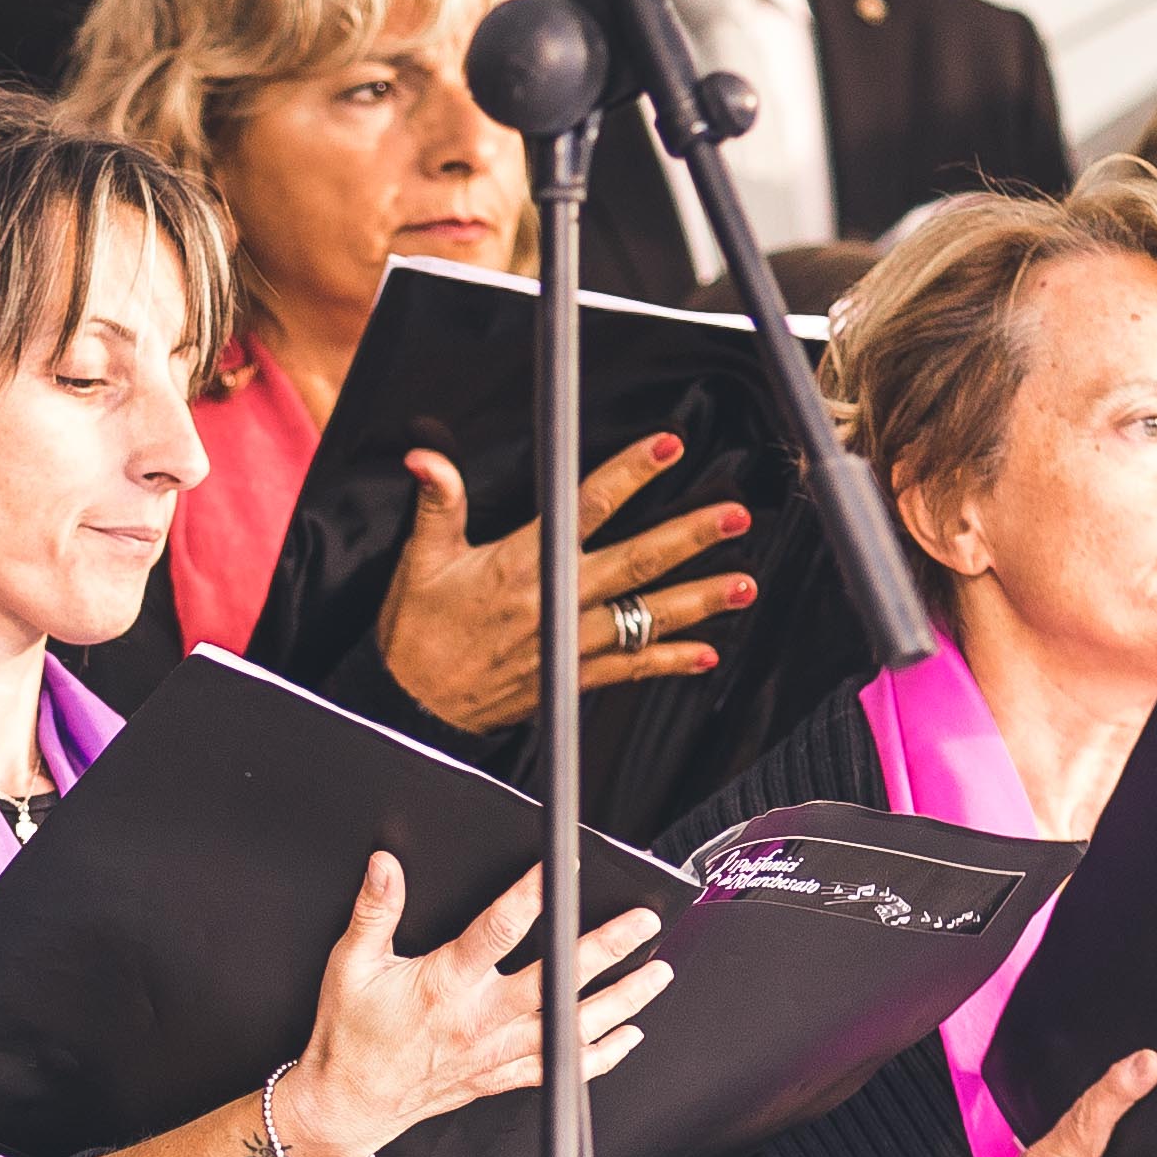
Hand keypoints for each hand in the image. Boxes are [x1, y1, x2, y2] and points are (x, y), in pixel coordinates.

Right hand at [267, 859, 673, 1156]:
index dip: (531, 896)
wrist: (349, 1104)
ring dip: (621, 1002)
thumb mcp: (352, 964)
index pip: (496, 931)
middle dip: (605, 949)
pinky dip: (601, 1056)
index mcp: (445, 985)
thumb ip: (374, 912)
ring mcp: (498, 1052)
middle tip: (642, 924)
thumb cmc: (352, 1036)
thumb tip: (385, 866)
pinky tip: (629, 1037)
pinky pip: (562, 1071)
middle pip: (556, 981)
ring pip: (572, 1027)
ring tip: (658, 975)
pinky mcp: (503, 1077)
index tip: (560, 867)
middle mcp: (481, 1020)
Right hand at [375, 433, 757, 732]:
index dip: (629, 474)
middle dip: (689, 536)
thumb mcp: (421, 561)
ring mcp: (570, 644)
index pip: (585, 507)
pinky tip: (707, 653)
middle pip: (636, 562)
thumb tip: (426, 457)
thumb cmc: (417, 632)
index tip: (666, 447)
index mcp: (522, 564)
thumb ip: (437, 504)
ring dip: (699, 600)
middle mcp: (556, 603)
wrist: (413, 710)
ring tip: (744, 583)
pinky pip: (632, 668)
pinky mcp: (572, 678)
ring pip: (647, 616)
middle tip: (735, 516)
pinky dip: (670, 662)